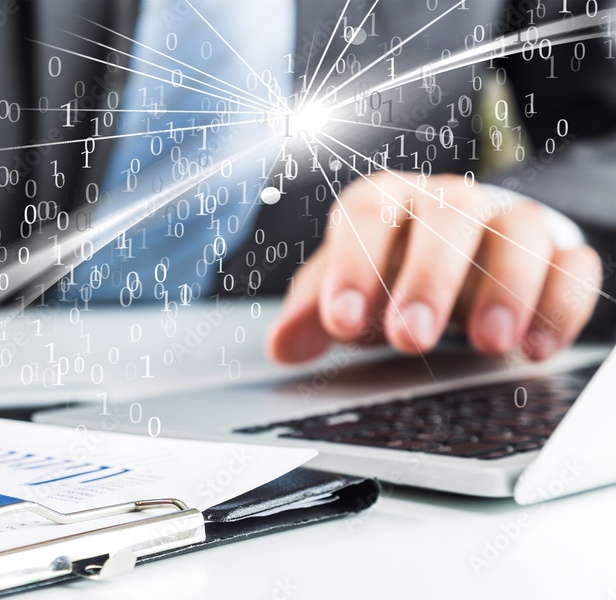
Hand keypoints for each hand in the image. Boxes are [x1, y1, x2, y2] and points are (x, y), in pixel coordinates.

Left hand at [268, 172, 601, 362]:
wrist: (462, 255)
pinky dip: (561, 304)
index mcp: (388, 203)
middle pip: (446, 217)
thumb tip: (282, 345)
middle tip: (411, 338)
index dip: (353, 264)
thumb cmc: (394, 269)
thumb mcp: (349, 288)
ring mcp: (507, 223)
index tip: (343, 319)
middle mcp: (449, 203)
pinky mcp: (559, 253)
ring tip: (489, 344)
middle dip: (428, 279)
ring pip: (520, 232)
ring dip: (507, 288)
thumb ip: (314, 312)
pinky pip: (574, 265)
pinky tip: (536, 348)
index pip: (366, 213)